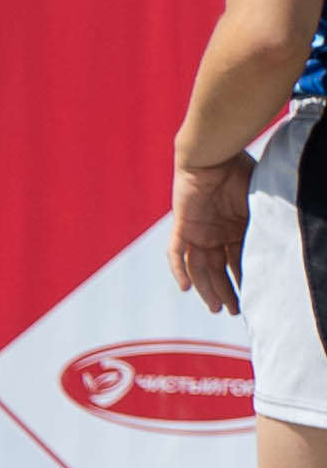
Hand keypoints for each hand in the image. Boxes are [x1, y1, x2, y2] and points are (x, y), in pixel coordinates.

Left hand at [174, 155, 252, 314]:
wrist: (215, 156)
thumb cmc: (243, 175)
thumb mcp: (261, 208)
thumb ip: (268, 227)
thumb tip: (291, 248)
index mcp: (238, 230)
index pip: (241, 262)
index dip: (246, 281)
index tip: (256, 299)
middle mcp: (217, 234)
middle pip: (219, 270)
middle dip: (227, 292)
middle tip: (235, 311)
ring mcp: (199, 231)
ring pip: (200, 267)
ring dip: (207, 288)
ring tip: (218, 308)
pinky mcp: (183, 226)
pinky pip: (177, 252)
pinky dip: (180, 270)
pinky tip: (186, 288)